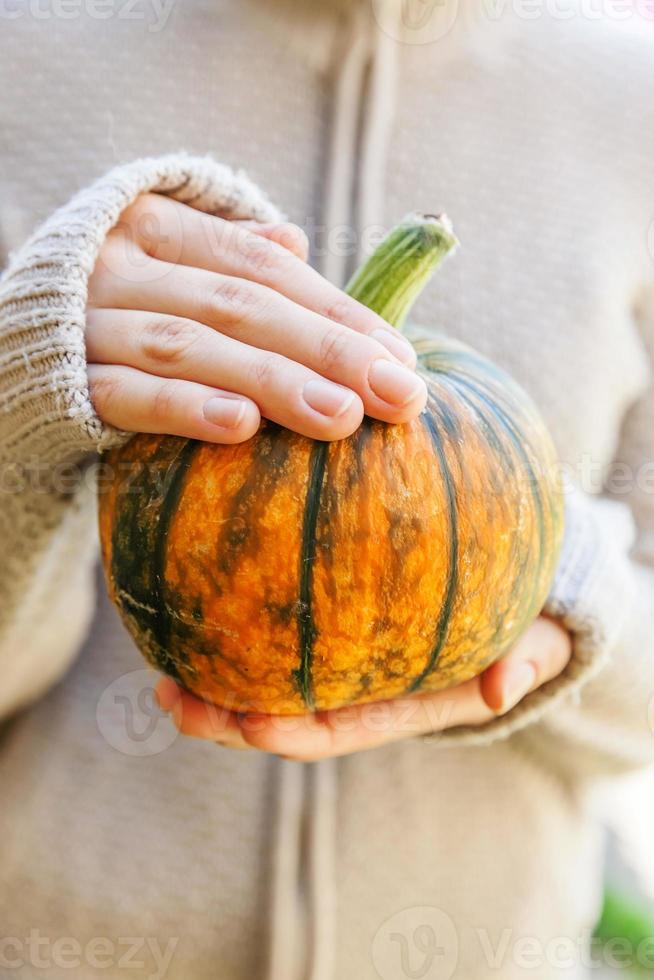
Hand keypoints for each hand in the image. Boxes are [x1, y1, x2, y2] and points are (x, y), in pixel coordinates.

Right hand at [86, 194, 426, 441]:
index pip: (265, 267)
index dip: (337, 312)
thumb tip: (298, 241)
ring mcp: (90, 321)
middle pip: (242, 304)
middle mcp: (123, 264)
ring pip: (191, 346)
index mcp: (160, 227)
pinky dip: (184, 408)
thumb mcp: (169, 268)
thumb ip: (232, 260)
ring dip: (272, 382)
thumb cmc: (119, 312)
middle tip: (398, 396)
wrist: (11, 351)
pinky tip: (242, 428)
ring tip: (342, 418)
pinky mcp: (64, 381)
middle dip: (327, 350)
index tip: (402, 358)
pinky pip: (126, 395)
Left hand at [154, 616, 570, 760]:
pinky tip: (193, 601)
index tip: (248, 724)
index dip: (293, 732)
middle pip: (284, 714)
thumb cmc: (527, 622)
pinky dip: (236, 630)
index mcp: (400, 706)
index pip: (338, 729)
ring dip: (213, 681)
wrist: (519, 599)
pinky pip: (277, 635)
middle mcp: (361, 691)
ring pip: (267, 681)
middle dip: (226, 717)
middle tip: (170, 697)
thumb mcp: (537, 640)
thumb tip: (506, 687)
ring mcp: (342, 663)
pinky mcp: (331, 627)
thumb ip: (526, 660)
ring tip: (159, 669)